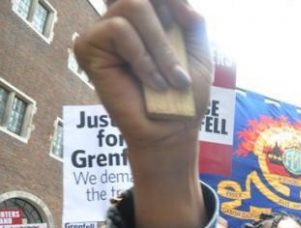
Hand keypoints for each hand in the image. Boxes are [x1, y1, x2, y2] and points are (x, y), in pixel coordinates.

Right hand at [74, 0, 211, 163]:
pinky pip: (118, 29)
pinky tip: (152, 83)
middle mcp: (124, 17)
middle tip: (179, 73)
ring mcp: (104, 30)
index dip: (174, 0)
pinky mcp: (88, 46)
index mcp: (150, 16)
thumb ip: (192, 20)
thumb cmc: (185, 94)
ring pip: (134, 7)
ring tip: (171, 81)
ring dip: (160, 49)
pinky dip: (143, 58)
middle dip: (168, 33)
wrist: (173, 129)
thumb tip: (180, 4)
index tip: (189, 23)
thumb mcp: (199, 52)